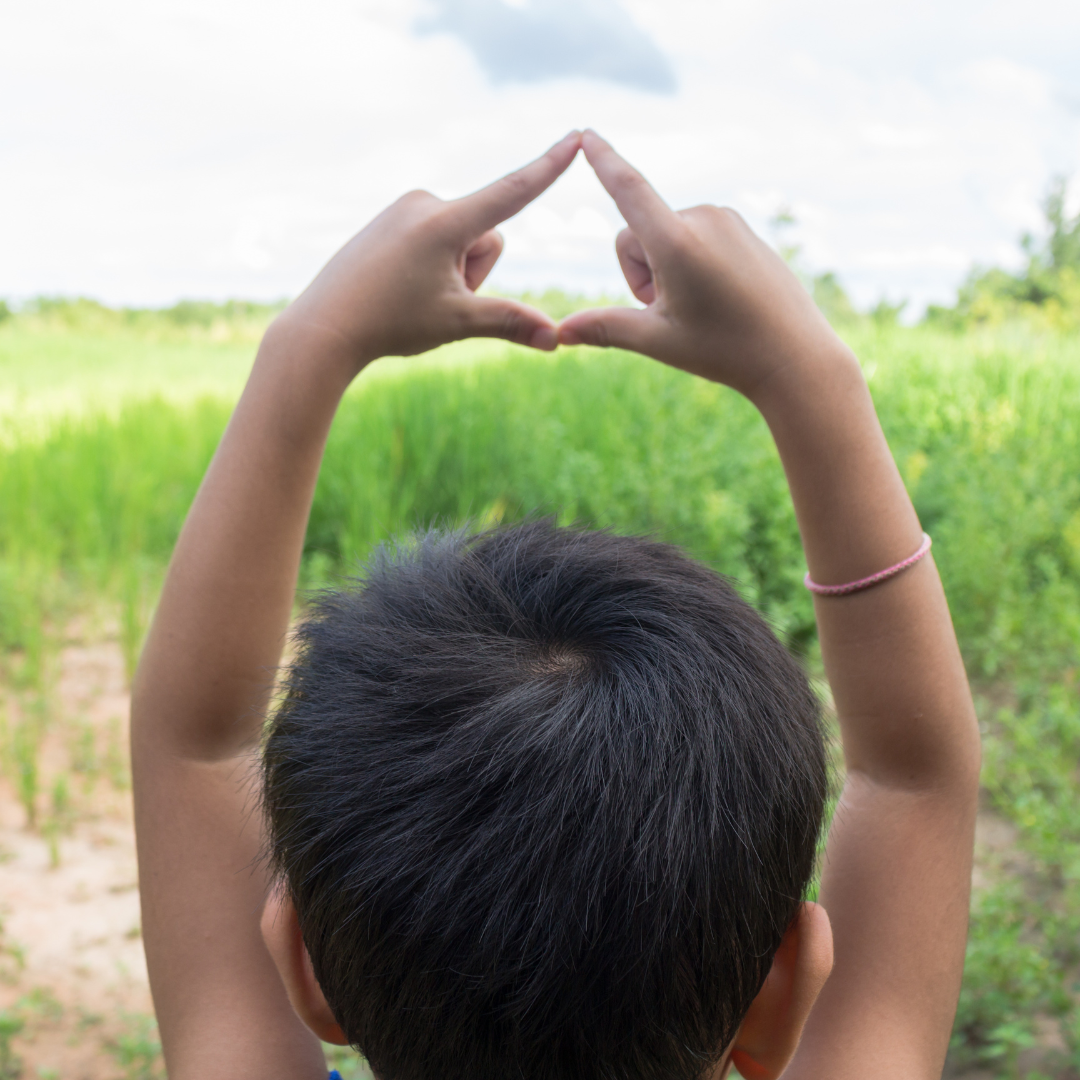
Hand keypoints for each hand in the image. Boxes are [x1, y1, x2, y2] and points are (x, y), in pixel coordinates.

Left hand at [277, 131, 582, 370]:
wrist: (324, 326)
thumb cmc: (389, 324)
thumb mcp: (457, 324)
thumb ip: (510, 323)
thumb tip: (556, 340)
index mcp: (444, 222)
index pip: (511, 191)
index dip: (548, 167)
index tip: (576, 138)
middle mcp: (425, 202)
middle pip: (486, 235)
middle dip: (475, 271)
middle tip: (435, 299)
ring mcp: (405, 208)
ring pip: (461, 238)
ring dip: (453, 270)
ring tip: (413, 293)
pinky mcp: (391, 217)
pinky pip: (434, 236)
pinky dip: (430, 263)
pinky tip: (399, 285)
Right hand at [558, 131, 843, 399]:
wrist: (795, 356)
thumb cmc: (725, 351)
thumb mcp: (657, 342)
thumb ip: (605, 328)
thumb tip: (559, 333)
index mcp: (678, 242)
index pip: (629, 190)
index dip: (604, 162)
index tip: (587, 134)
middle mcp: (703, 218)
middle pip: (639, 232)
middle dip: (641, 271)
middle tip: (672, 312)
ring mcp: (727, 220)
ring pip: (667, 235)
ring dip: (666, 268)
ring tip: (700, 306)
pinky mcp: (742, 228)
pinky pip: (696, 237)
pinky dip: (692, 264)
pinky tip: (720, 297)